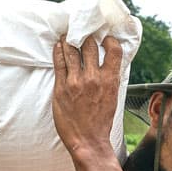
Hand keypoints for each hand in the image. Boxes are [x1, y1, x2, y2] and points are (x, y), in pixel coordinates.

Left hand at [52, 35, 122, 155]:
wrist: (87, 140)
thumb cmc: (101, 122)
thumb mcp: (113, 97)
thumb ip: (110, 79)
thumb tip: (109, 65)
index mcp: (110, 80)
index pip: (113, 50)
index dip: (108, 40)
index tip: (104, 37)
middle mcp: (93, 78)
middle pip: (89, 46)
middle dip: (85, 35)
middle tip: (81, 30)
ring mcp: (76, 82)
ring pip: (71, 51)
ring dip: (68, 39)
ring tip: (66, 34)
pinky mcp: (61, 88)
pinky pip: (59, 63)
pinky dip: (58, 51)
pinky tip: (58, 46)